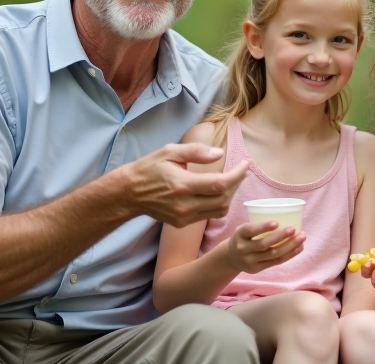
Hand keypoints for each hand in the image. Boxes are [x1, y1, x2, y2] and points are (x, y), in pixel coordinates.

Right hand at [120, 143, 247, 227]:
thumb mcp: (170, 152)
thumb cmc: (150, 168)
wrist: (129, 193)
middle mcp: (185, 204)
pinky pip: (209, 215)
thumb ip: (196, 152)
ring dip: (230, 196)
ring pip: (219, 210)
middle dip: (237, 184)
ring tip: (231, 181)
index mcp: (182, 185)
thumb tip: (219, 154)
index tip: (245, 164)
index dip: (237, 175)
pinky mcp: (182, 223)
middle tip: (240, 171)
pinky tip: (217, 191)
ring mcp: (184, 217)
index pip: (220, 184)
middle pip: (224, 199)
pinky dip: (218, 204)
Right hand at [226, 222, 305, 273]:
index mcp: (239, 234)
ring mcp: (249, 261)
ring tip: (302, 237)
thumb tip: (287, 217)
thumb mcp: (245, 229)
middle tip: (293, 229)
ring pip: (273, 254)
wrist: (232, 257)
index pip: (250, 230)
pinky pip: (276, 262)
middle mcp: (242, 249)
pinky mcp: (257, 269)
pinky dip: (289, 254)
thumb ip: (259, 226)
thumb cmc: (244, 238)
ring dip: (290, 246)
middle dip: (280, 237)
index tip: (277, 222)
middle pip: (263, 244)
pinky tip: (299, 248)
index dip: (263, 227)